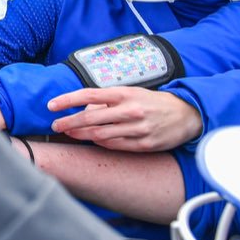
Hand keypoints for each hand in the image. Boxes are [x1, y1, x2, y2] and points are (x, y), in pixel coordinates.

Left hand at [48, 88, 200, 151]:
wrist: (187, 115)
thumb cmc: (153, 102)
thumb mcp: (132, 93)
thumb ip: (108, 99)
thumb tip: (84, 106)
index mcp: (125, 93)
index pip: (89, 94)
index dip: (67, 100)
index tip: (51, 105)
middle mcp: (130, 110)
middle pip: (90, 117)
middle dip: (68, 122)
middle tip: (55, 125)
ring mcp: (138, 128)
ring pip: (100, 135)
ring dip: (81, 135)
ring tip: (70, 133)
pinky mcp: (145, 144)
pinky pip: (115, 146)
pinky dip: (101, 143)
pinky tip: (93, 140)